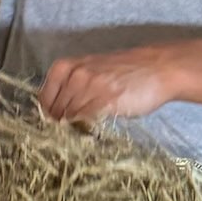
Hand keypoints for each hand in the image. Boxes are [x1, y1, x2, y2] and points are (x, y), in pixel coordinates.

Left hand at [39, 47, 184, 123]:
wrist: (158, 69)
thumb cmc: (124, 71)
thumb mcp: (91, 71)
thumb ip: (72, 87)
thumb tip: (56, 115)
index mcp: (66, 66)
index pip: (44, 100)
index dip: (49, 116)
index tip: (57, 125)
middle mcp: (75, 75)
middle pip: (55, 112)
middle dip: (60, 125)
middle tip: (71, 134)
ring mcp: (91, 88)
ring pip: (70, 118)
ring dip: (73, 130)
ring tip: (84, 133)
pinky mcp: (107, 102)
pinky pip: (87, 122)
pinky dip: (86, 130)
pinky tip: (94, 131)